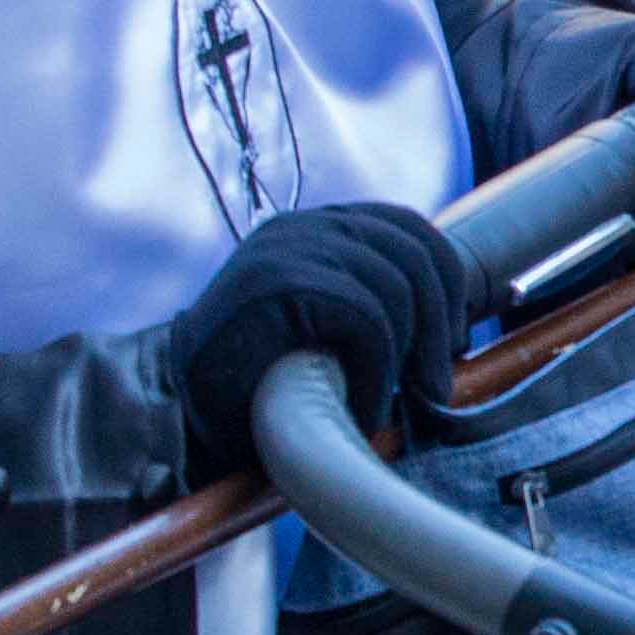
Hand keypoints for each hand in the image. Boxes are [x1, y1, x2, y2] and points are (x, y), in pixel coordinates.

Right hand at [170, 202, 469, 478]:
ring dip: (405, 356)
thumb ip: (378, 307)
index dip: (447, 283)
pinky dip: (376, 371)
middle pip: (415, 252)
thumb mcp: (330, 329)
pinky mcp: (277, 283)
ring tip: (384, 401)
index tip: (452, 341)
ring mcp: (288, 249)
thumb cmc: (262, 381)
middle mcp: (304, 226)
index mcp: (319, 228)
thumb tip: (456, 328)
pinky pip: (367, 318)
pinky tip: (359, 404)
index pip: (411, 229)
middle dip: (441, 324)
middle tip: (434, 387)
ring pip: (396, 286)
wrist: (178, 408)